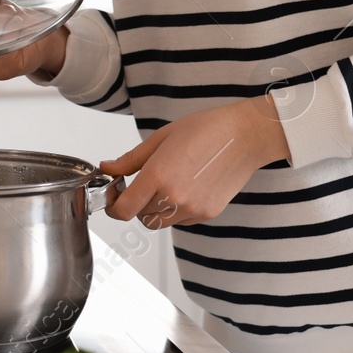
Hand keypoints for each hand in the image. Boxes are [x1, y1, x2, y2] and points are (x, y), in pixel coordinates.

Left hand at [100, 95, 290, 227]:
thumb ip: (130, 159)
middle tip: (140, 184)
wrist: (244, 137)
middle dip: (135, 203)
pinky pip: (180, 220)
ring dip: (155, 209)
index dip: (113, 206)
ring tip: (166, 183)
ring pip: (160, 222)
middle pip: (140, 217)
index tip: (114, 195)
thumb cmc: (206, 130)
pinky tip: (185, 187)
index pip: (124, 209)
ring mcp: (192, 209)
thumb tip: (108, 168)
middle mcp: (175, 198)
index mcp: (159, 175)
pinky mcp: (206, 214)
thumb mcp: (161, 138)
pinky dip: (175, 210)